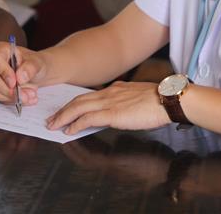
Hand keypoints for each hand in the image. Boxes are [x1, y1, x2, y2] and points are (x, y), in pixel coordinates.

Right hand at [0, 41, 47, 105]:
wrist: (37, 73)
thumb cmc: (34, 63)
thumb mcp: (37, 62)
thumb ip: (30, 68)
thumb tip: (20, 77)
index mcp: (1, 50)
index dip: (4, 72)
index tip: (14, 82)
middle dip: (10, 90)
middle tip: (26, 95)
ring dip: (14, 97)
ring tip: (31, 95)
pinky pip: (1, 98)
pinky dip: (14, 100)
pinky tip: (27, 98)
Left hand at [46, 81, 169, 134]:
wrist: (168, 99)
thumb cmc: (159, 101)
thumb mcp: (137, 98)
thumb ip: (124, 102)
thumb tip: (118, 111)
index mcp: (115, 89)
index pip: (88, 95)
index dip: (74, 103)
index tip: (65, 110)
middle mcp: (108, 93)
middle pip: (78, 100)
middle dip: (63, 110)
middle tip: (51, 119)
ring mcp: (109, 102)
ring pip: (78, 108)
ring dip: (63, 117)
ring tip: (54, 125)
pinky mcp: (112, 113)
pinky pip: (87, 118)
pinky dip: (75, 124)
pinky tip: (69, 131)